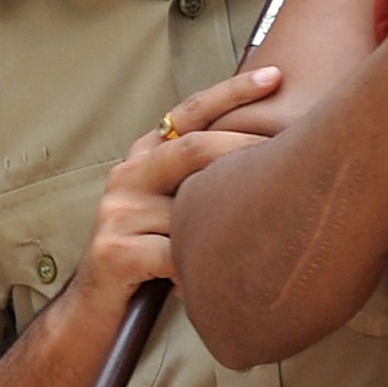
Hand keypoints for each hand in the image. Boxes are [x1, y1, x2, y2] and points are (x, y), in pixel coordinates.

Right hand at [70, 66, 281, 318]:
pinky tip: (211, 284)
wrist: (97, 311)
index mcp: (144, 158)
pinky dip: (201, 270)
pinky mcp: (114, 251)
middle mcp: (127, 176)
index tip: (274, 75)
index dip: (231, 92)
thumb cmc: (153, 258)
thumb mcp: (176, 210)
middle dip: (245, 149)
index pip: (189, 113)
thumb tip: (277, 157)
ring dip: (227, 227)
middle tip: (290, 152)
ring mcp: (116, 212)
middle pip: (193, 149)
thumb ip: (203, 181)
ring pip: (191, 208)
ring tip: (263, 234)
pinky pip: (177, 255)